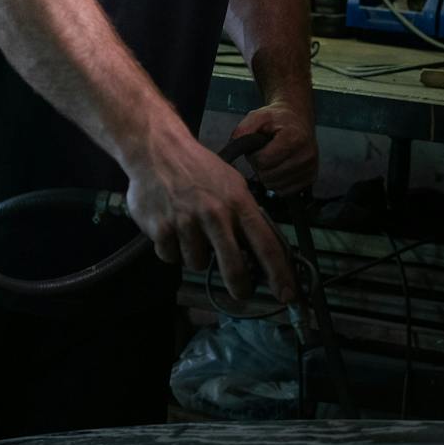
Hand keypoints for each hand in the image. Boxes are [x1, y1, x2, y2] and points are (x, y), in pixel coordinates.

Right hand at [122, 125, 296, 303]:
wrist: (157, 149)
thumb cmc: (198, 167)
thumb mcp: (232, 183)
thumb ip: (245, 214)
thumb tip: (260, 248)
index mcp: (238, 203)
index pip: (266, 245)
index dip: (279, 274)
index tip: (287, 295)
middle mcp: (215, 214)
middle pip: (234, 267)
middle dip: (240, 286)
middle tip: (240, 292)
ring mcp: (187, 222)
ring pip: (198, 263)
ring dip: (196, 255)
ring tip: (190, 233)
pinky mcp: (161, 229)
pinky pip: (171, 257)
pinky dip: (170, 249)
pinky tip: (170, 228)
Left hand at [230, 101, 318, 196]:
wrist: (298, 118)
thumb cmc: (277, 119)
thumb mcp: (257, 117)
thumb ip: (243, 131)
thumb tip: (233, 148)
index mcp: (294, 138)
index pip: (263, 161)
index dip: (254, 156)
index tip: (257, 147)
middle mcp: (305, 155)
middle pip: (269, 176)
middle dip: (260, 166)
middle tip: (264, 153)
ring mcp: (310, 168)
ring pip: (275, 186)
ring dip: (268, 175)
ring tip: (272, 159)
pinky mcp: (311, 178)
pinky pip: (285, 191)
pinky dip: (277, 182)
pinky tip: (279, 168)